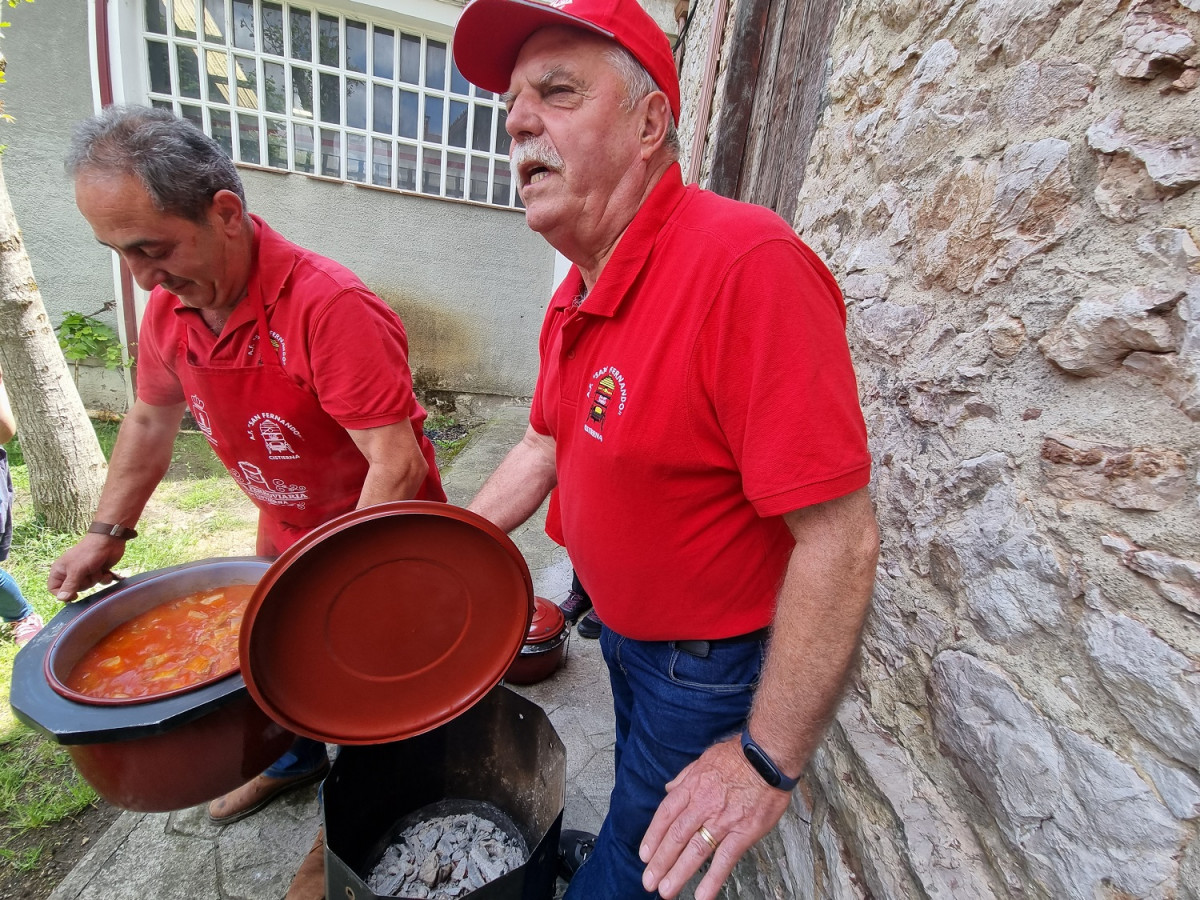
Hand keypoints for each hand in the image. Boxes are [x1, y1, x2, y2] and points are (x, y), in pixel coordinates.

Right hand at [47, 534, 126, 600]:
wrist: (109, 541)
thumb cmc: (89, 552)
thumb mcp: (76, 570)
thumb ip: (69, 585)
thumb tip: (61, 599)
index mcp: (60, 569)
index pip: (53, 588)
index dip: (62, 593)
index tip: (73, 595)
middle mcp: (71, 571)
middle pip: (74, 589)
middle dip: (84, 583)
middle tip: (87, 573)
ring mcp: (85, 572)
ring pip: (88, 586)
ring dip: (95, 579)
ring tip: (96, 568)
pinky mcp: (98, 571)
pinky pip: (100, 582)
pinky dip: (104, 578)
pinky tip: (106, 571)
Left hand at [639, 736, 791, 899]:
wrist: (767, 756)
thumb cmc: (738, 755)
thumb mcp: (704, 759)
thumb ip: (685, 777)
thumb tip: (670, 788)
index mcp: (692, 788)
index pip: (665, 815)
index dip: (653, 836)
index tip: (644, 854)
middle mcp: (703, 806)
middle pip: (675, 837)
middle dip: (660, 861)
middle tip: (649, 880)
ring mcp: (722, 821)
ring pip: (695, 850)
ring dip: (678, 873)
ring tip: (666, 891)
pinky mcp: (743, 832)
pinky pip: (725, 859)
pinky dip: (712, 879)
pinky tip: (703, 895)